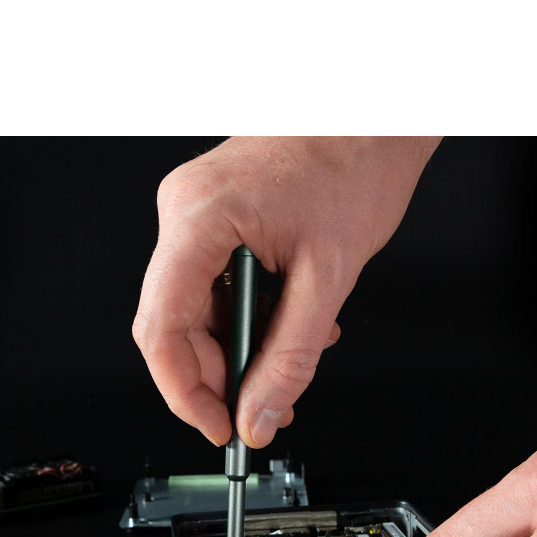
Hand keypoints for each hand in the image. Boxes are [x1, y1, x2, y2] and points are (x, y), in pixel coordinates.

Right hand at [132, 136, 440, 446]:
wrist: (375, 111)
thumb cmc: (358, 158)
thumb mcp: (329, 275)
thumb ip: (291, 357)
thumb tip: (259, 413)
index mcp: (198, 217)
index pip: (161, 326)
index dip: (183, 390)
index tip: (217, 425)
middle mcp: (182, 212)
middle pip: (172, 324)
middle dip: (214, 377)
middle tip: (253, 410)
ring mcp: (193, 214)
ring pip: (192, 311)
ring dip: (234, 351)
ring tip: (280, 371)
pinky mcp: (212, 219)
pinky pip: (210, 288)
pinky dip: (243, 320)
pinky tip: (280, 329)